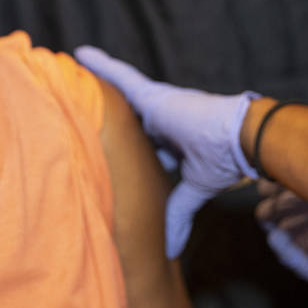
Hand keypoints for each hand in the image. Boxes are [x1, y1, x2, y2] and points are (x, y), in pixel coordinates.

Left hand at [75, 45, 258, 258]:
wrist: (239, 139)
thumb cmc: (224, 161)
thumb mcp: (193, 190)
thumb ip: (178, 214)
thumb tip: (173, 252)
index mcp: (172, 140)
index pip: (142, 143)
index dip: (126, 147)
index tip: (107, 150)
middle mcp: (161, 120)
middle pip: (125, 117)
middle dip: (105, 112)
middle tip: (75, 106)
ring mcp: (156, 106)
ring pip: (118, 93)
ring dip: (96, 82)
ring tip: (68, 71)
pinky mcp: (152, 95)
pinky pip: (120, 77)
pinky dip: (101, 65)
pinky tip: (79, 55)